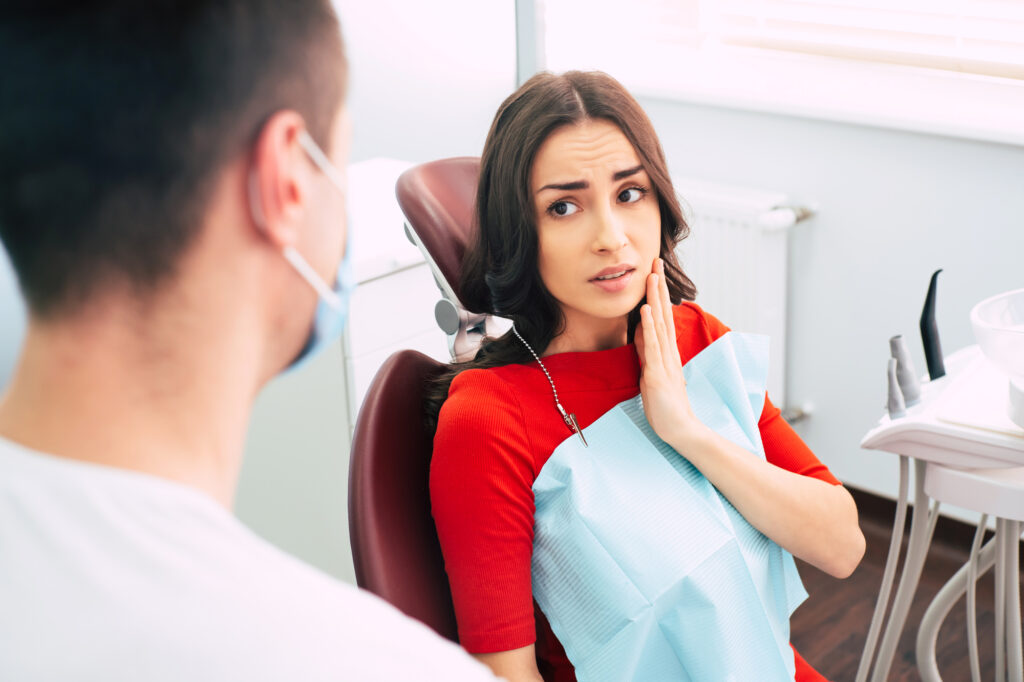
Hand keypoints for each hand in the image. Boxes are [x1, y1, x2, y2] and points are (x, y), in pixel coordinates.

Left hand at [634, 258, 704, 446]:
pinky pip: (652, 347)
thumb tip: (640, 336)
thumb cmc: (666, 407)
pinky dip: (648, 327)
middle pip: (662, 314)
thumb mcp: (652, 374)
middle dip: (658, 287)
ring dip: (654, 299)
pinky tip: (645, 309)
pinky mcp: (657, 374)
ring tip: (651, 276)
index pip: (662, 318)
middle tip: (655, 261)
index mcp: (667, 353)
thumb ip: (647, 354)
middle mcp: (668, 353)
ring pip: (659, 324)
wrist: (681, 430)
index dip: (658, 295)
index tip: (654, 274)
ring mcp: (663, 362)